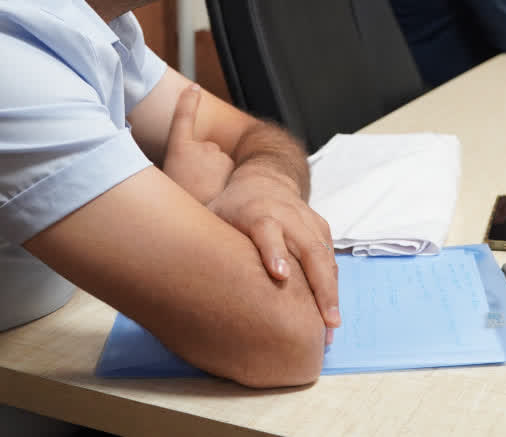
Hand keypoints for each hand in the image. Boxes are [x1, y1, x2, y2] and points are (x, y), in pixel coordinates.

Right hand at [161, 85, 233, 203]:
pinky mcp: (232, 167)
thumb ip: (172, 164)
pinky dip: (224, 180)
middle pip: (205, 150)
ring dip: (213, 175)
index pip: (182, 117)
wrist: (192, 223)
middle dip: (201, 165)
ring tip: (204, 194)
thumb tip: (168, 154)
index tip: (193, 88)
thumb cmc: (175, 207)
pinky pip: (229, 170)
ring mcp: (218, 156)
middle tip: (193, 186)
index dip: (188, 101)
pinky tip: (216, 193)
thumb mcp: (163, 182)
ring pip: (218, 162)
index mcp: (178, 149)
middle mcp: (200, 147)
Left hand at [208, 167, 340, 340]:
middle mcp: (287, 215)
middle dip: (319, 286)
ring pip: (325, 258)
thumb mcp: (213, 216)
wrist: (264, 178)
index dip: (274, 251)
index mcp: (258, 213)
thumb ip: (203, 240)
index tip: (279, 274)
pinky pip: (330, 258)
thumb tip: (172, 276)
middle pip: (308, 250)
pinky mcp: (320, 227)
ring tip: (330, 327)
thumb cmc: (232, 206)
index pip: (267, 231)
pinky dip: (333, 285)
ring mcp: (307, 221)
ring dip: (331, 292)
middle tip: (324, 322)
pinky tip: (330, 312)